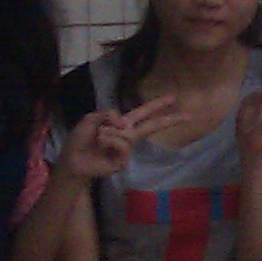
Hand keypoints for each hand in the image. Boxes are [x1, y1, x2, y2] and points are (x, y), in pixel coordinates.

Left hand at [59, 96, 179, 181]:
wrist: (72, 159)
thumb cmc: (81, 139)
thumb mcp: (92, 119)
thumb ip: (109, 115)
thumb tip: (124, 122)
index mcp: (122, 124)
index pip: (143, 112)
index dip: (157, 105)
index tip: (173, 98)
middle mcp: (128, 135)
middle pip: (152, 126)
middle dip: (169, 119)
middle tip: (189, 115)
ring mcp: (127, 150)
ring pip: (128, 134)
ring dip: (110, 132)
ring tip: (98, 136)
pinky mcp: (123, 161)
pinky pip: (122, 145)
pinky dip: (110, 140)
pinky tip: (101, 144)